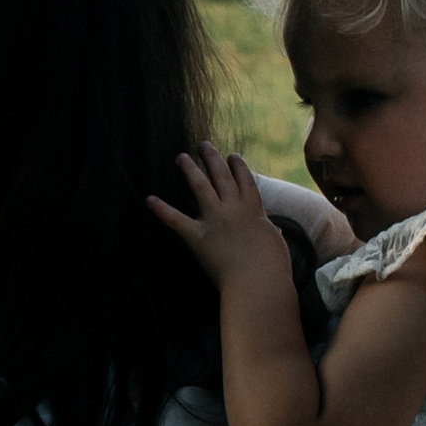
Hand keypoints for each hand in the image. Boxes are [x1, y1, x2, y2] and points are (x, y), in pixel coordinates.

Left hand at [148, 143, 294, 294]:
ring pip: (200, 187)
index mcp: (253, 210)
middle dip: (212, 158)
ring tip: (181, 157)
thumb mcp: (276, 242)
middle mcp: (233, 209)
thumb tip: (273, 229)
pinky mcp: (198, 237)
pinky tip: (150, 199)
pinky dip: (162, 210)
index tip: (232, 156)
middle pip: (221, 176)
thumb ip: (270, 231)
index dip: (238, 167)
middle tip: (203, 145)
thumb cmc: (272, 266)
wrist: (259, 281)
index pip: (244, 181)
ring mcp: (215, 220)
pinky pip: (176, 220)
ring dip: (190, 170)